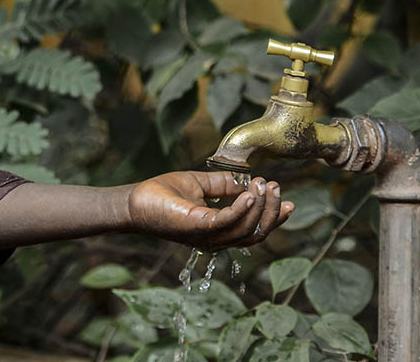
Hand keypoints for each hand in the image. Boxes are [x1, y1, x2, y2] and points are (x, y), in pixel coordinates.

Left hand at [125, 171, 292, 250]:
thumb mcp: (200, 184)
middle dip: (272, 212)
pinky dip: (242, 208)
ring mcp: (207, 236)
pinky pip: (227, 221)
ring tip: (265, 185)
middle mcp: (216, 238)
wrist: (134, 200)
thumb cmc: (162, 194)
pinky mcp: (196, 227)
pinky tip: (250, 193)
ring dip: (260, 207)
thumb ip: (224, 185)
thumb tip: (246, 181)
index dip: (273, 217)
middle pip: (256, 233)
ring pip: (246, 229)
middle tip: (277, 188)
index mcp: (218, 230)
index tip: (286, 199)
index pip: (254, 231)